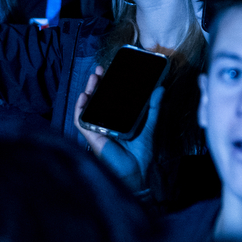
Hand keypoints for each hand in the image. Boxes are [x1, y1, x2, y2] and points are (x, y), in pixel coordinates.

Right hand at [74, 66, 163, 190]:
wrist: (137, 170)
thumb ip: (154, 107)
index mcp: (118, 118)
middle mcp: (106, 121)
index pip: (110, 98)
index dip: (108, 84)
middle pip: (97, 99)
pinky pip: (81, 121)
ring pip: (88, 107)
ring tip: (93, 79)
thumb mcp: (149, 125)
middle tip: (99, 70)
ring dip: (88, 92)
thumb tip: (161, 88)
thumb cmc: (142, 152)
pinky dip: (80, 109)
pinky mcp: (91, 136)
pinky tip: (84, 96)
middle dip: (97, 84)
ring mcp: (97, 128)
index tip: (110, 70)